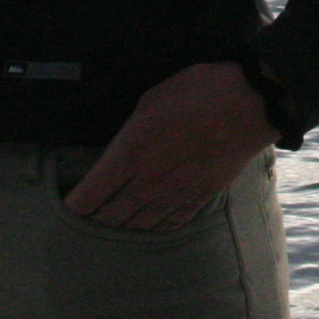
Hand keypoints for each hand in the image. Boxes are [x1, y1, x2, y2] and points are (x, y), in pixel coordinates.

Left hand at [65, 61, 278, 231]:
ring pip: (137, 225)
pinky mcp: (199, 197)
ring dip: (122, 225)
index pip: (88, 197)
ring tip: (114, 222)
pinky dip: (154, 226)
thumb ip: (130, 131)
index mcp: (130, 154)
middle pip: (108, 217)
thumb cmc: (198, 91)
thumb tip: (119, 148)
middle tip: (87, 215)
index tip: (70, 201)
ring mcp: (175, 193)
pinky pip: (169, 223)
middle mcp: (148, 182)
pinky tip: (149, 222)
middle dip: (93, 218)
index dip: (74, 203)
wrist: (249, 102)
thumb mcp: (151, 100)